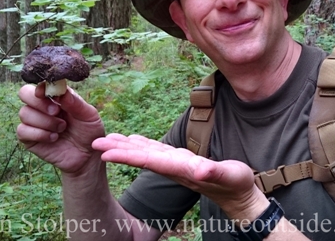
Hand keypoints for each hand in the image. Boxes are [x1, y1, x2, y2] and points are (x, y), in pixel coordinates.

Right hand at [17, 83, 105, 174]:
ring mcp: (34, 122)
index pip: (40, 84)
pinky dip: (39, 134)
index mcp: (56, 97)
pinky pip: (22, 130)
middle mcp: (42, 106)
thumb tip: (61, 91)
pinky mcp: (29, 138)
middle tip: (56, 111)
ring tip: (62, 128)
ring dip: (45, 121)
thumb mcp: (89, 115)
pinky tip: (54, 138)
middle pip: (24, 93)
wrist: (87, 156)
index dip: (41, 86)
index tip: (47, 93)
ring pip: (24, 113)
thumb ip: (76, 102)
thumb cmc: (89, 132)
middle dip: (39, 102)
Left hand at [92, 134, 269, 220]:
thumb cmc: (236, 184)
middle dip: (117, 150)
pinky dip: (143, 144)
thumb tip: (199, 171)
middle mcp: (173, 167)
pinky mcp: (181, 161)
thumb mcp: (229, 175)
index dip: (126, 156)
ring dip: (125, 146)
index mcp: (180, 169)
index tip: (105, 153)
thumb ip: (213, 172)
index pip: (148, 161)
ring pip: (146, 153)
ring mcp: (176, 165)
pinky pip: (157, 151)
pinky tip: (133, 140)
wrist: (240, 196)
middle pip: (140, 157)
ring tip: (107, 139)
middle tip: (94, 142)